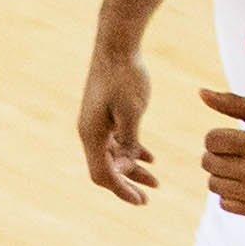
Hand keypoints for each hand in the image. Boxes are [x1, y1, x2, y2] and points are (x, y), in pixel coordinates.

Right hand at [81, 53, 157, 203]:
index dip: (122, 190)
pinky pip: (115, 141)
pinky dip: (131, 151)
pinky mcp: (103, 113)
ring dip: (133, 168)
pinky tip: (150, 157)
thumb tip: (127, 167)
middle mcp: (89, 132)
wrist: (116, 43)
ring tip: (156, 180)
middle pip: (107, 168)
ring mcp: (95, 123)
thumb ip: (130, 142)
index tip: (142, 201)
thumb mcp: (133, 111)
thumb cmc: (125, 75)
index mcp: (92, 134)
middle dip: (128, 183)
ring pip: (113, 155)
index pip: (104, 175)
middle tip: (150, 196)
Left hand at [200, 90, 244, 216]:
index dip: (216, 137)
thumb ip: (232, 103)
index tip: (232, 138)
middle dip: (216, 154)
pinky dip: (231, 192)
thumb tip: (200, 93)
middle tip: (235, 152)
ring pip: (213, 185)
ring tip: (239, 166)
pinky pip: (224, 203)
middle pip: (208, 163)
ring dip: (221, 174)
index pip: (211, 141)